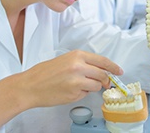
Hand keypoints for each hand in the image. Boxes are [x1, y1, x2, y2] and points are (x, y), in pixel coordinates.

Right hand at [0, 50, 121, 127]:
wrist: (31, 85)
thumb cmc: (46, 72)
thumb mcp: (67, 60)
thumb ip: (84, 63)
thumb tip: (100, 70)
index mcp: (77, 55)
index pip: (103, 61)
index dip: (113, 67)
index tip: (119, 71)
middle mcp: (79, 66)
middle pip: (103, 74)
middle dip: (105, 80)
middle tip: (105, 83)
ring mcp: (77, 80)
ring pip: (97, 85)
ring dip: (92, 87)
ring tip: (79, 85)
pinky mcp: (74, 93)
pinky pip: (86, 93)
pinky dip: (83, 93)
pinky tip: (71, 90)